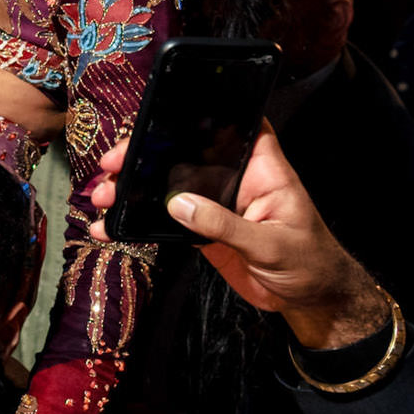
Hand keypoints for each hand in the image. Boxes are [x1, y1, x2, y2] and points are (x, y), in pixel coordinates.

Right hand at [88, 125, 385, 348]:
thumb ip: (225, 224)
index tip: (159, 112)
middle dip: (143, 154)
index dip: (200, 111)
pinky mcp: (201, 229)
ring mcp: (214, 202)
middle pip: (184, 152)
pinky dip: (136, 222)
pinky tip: (110, 227)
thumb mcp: (272, 244)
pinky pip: (164, 219)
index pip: (232, 125)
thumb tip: (177, 204)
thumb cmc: (310, 264)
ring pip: (166, 184)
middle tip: (111, 165)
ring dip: (132, 189)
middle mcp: (233, 178)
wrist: (310, 303)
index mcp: (260, 168)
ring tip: (102, 197)